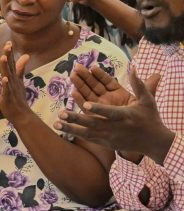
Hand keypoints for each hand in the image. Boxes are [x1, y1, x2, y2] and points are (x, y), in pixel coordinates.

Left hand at [0, 41, 31, 123]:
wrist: (22, 114)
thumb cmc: (19, 98)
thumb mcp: (20, 81)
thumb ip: (20, 68)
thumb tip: (26, 55)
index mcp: (14, 77)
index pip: (11, 63)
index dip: (10, 53)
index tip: (8, 41)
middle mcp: (13, 81)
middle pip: (10, 66)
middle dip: (8, 55)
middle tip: (7, 44)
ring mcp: (11, 89)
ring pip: (8, 76)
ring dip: (6, 67)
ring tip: (2, 57)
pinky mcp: (8, 97)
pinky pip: (7, 90)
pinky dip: (6, 84)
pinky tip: (4, 78)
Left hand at [56, 71, 174, 162]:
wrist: (154, 142)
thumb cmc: (150, 118)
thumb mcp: (148, 100)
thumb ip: (139, 84)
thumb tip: (133, 67)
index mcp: (126, 115)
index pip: (110, 112)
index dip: (98, 108)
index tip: (86, 105)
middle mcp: (115, 127)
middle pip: (93, 122)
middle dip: (77, 118)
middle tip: (61, 113)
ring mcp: (109, 136)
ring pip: (87, 132)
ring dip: (71, 127)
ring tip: (56, 123)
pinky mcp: (106, 142)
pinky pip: (88, 137)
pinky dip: (76, 132)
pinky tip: (63, 128)